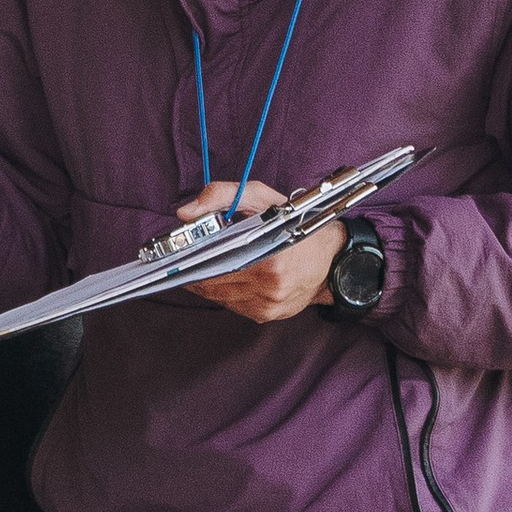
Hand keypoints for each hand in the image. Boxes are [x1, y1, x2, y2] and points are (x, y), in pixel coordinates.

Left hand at [181, 179, 346, 323]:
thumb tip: (186, 213)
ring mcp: (270, 305)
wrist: (333, 258)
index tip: (179, 258)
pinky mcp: (268, 315)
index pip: (215, 268)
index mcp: (271, 259)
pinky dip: (226, 293)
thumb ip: (223, 196)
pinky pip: (234, 306)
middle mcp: (271, 287)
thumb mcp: (263, 197)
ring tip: (207, 266)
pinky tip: (229, 277)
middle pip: (214, 285)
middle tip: (187, 260)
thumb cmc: (297, 224)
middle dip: (197, 273)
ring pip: (221, 298)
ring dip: (209, 284)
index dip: (192, 264)